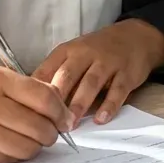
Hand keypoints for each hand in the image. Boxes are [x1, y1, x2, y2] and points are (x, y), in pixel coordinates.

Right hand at [0, 65, 70, 162]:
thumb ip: (27, 89)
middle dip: (52, 133)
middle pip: (40, 126)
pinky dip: (17, 154)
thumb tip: (63, 109)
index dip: (61, 112)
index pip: (44, 98)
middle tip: (50, 132)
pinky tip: (10, 144)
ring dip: (36, 146)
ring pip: (28, 147)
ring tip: (30, 138)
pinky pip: (10, 158)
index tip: (66, 119)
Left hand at [33, 20, 163, 126]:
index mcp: (66, 51)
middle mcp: (85, 54)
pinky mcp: (126, 73)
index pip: (47, 70)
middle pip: (67, 75)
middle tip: (48, 122)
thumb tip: (32, 102)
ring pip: (90, 83)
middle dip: (56, 99)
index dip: (37, 91)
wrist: (134, 38)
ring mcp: (107, 63)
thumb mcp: (73, 55)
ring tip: (70, 124)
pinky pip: (117, 90)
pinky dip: (109, 105)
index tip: (29, 111)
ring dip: (79, 104)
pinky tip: (101, 119)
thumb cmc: (96, 51)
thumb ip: (56, 75)